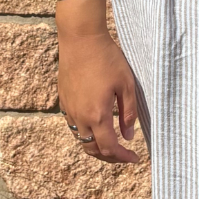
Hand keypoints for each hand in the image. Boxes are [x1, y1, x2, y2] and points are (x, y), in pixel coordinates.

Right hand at [57, 18, 141, 163]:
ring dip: (96, 147)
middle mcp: (80, 117)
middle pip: (93, 150)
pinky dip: (85, 134)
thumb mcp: (126, 84)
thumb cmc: (107, 58)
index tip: (135, 159)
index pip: (109, 148)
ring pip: (81, 140)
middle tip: (124, 155)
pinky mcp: (63, 101)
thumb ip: (129, 112)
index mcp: (97, 115)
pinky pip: (74, 126)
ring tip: (111, 144)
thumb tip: (129, 136)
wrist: (81, 39)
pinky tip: (96, 126)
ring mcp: (69, 110)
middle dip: (109, 157)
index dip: (123, 158)